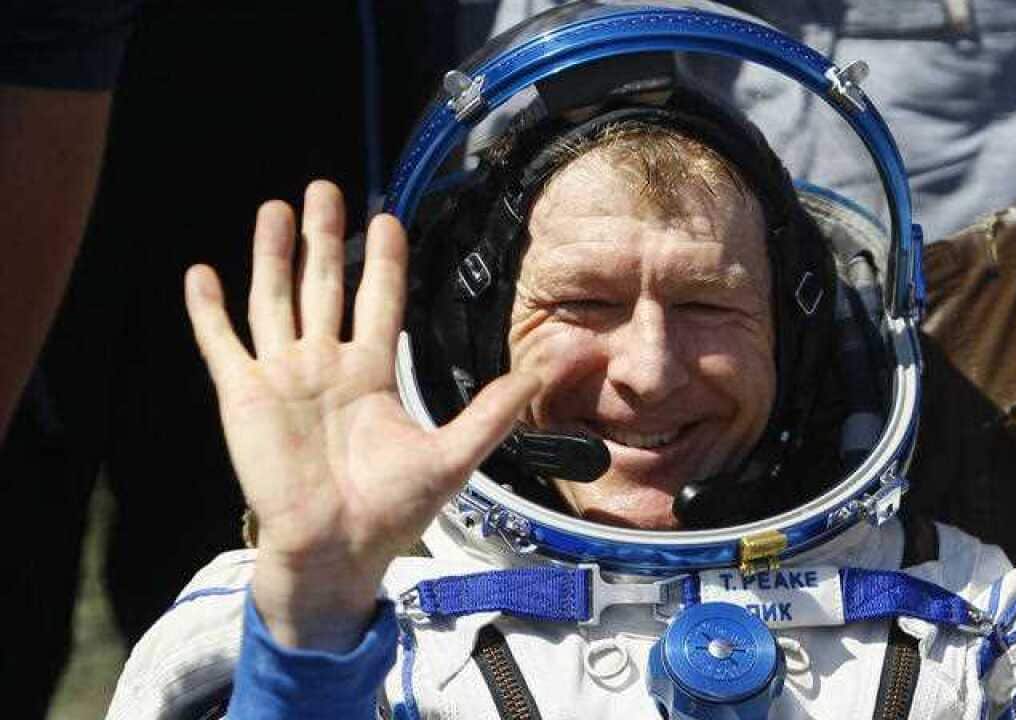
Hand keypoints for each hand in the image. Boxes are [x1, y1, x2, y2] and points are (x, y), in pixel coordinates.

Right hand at [184, 181, 537, 650]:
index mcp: (371, 374)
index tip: (388, 218)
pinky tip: (200, 272)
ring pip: (274, 300)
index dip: (383, 260)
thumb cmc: (392, 511)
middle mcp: (326, 366)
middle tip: (325, 189)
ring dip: (272, 255)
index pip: (378, 300)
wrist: (338, 550)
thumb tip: (543, 372)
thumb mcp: (453, 454)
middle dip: (325, 238)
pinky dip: (209, 310)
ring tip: (275, 208)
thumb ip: (492, 410)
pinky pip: (223, 343)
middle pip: (325, 285)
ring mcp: (282, 377)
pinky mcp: (244, 396)